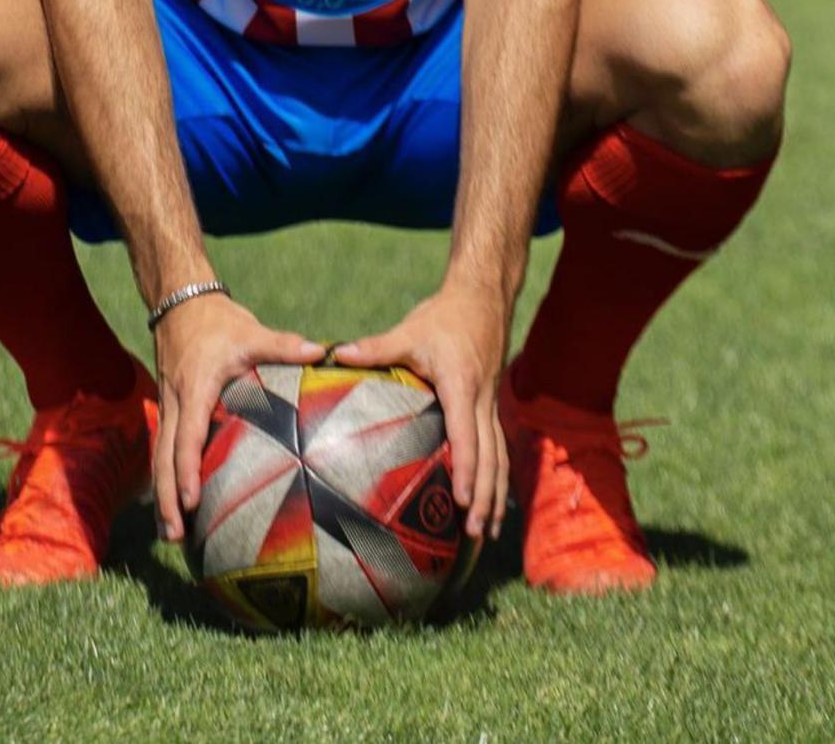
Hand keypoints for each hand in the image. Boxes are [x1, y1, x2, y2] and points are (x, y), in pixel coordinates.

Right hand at [153, 293, 323, 541]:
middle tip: (173, 537)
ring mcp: (168, 407)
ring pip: (158, 457)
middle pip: (164, 457)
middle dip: (166, 498)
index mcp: (195, 389)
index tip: (191, 500)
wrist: (181, 302)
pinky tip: (170, 504)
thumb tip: (322, 351)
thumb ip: (283, 345)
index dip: (187, 469)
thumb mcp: (250, 332)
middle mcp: (175, 403)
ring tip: (168, 535)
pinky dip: (164, 478)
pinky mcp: (169, 409)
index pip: (187, 436)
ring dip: (161, 496)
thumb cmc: (219, 321)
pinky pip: (162, 449)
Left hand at [333, 282, 507, 540]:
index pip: (466, 434)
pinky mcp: (491, 405)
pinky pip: (498, 447)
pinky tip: (492, 502)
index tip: (463, 501)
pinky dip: (496, 477)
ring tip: (487, 536)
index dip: (466, 469)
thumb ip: (375, 348)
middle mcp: (482, 400)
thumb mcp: (409, 332)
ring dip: (496, 496)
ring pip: (499, 457)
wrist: (482, 297)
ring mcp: (491, 404)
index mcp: (461, 386)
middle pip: (489, 457)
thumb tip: (335, 354)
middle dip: (485, 498)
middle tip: (475, 536)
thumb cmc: (443, 317)